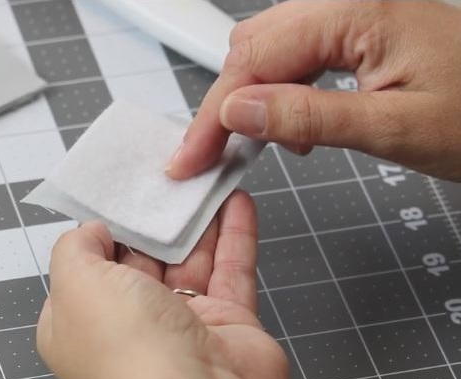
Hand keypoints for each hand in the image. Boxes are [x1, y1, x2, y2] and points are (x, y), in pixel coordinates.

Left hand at [36, 191, 288, 378]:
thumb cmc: (130, 352)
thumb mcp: (76, 284)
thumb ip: (75, 248)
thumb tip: (92, 230)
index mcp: (84, 320)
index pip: (90, 263)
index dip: (105, 225)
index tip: (120, 188)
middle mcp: (131, 324)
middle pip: (144, 256)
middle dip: (156, 216)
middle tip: (169, 173)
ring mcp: (182, 325)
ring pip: (192, 259)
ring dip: (201, 218)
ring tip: (206, 177)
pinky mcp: (228, 324)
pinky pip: (233, 270)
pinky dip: (236, 235)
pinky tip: (237, 202)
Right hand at [166, 0, 460, 181]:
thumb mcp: (394, 128)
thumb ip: (311, 116)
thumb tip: (239, 110)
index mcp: (359, 12)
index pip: (257, 58)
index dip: (216, 112)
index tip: (192, 156)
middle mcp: (349, 2)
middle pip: (254, 46)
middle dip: (226, 103)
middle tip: (213, 154)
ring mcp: (351, 14)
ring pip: (268, 48)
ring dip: (251, 97)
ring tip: (258, 143)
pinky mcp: (354, 32)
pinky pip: (294, 54)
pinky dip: (278, 91)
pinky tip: (290, 124)